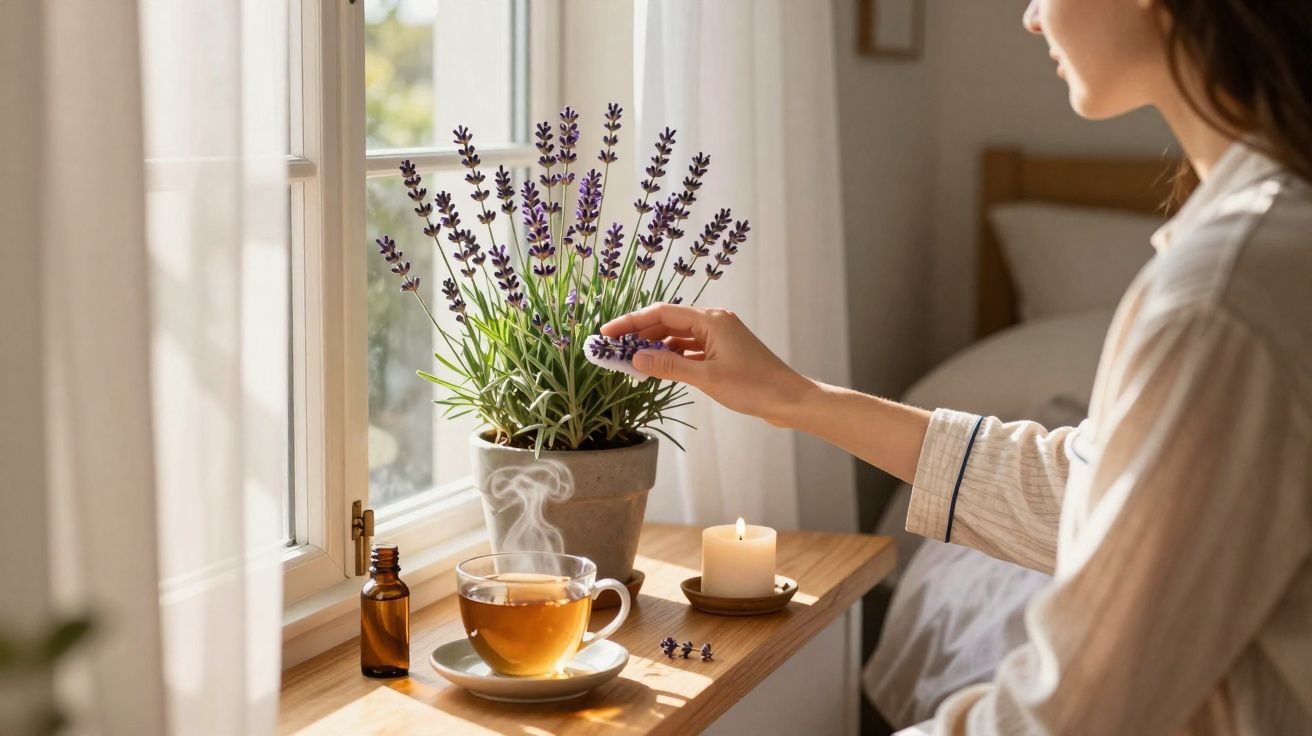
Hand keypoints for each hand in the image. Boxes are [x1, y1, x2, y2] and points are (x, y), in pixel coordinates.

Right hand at [600, 303, 816, 426]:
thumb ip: (668, 366)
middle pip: (667, 322)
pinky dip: (671, 357)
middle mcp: (714, 323)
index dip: (631, 322)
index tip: (607, 333)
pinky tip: (656, 368)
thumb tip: (635, 359)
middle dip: (639, 334)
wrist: (790, 400)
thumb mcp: (707, 378)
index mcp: (711, 320)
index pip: (661, 313)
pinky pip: (689, 350)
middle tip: (612, 349)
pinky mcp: (723, 354)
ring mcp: (719, 338)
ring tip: (629, 360)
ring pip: (677, 337)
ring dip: (654, 347)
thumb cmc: (755, 387)